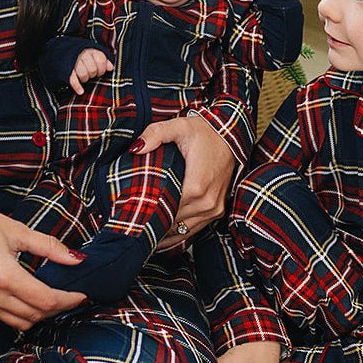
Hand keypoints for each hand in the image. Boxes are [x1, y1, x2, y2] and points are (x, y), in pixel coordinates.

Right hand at [0, 191, 86, 329]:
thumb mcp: (15, 230)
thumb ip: (48, 247)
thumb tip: (76, 259)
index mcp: (3, 276)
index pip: (45, 301)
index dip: (69, 300)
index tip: (83, 294)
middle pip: (36, 316)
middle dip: (59, 308)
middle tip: (73, 294)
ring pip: (22, 323)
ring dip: (42, 315)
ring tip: (56, 298)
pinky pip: (6, 318)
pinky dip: (24, 314)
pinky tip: (33, 299)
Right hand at [69, 48, 112, 94]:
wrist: (67, 52)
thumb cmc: (86, 57)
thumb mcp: (96, 56)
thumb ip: (105, 61)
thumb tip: (110, 68)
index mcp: (91, 51)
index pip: (101, 60)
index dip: (102, 68)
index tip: (100, 71)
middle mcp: (82, 55)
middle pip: (92, 69)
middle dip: (93, 74)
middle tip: (91, 74)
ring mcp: (74, 62)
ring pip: (83, 75)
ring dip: (85, 79)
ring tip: (85, 78)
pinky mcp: (67, 70)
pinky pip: (72, 80)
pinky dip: (77, 86)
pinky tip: (81, 91)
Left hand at [133, 113, 234, 247]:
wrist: (230, 136)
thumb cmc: (205, 132)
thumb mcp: (179, 126)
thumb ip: (155, 134)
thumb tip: (136, 147)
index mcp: (197, 187)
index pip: (167, 211)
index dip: (148, 213)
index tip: (131, 215)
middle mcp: (208, 203)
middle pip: (173, 223)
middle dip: (154, 223)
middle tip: (132, 225)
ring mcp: (214, 209)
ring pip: (183, 231)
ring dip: (165, 232)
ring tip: (143, 234)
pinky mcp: (217, 211)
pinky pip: (194, 229)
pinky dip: (178, 233)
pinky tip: (161, 236)